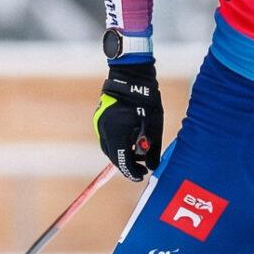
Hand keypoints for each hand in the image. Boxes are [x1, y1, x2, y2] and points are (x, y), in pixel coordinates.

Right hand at [95, 64, 162, 180]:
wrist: (131, 76)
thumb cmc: (146, 101)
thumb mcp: (153, 127)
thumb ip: (153, 149)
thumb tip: (152, 167)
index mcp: (116, 133)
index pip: (121, 161)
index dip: (131, 172)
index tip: (141, 176)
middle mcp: (104, 130)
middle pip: (113, 156)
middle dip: (127, 164)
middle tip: (141, 169)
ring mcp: (99, 124)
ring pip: (110, 148)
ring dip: (123, 154)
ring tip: (138, 156)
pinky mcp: (100, 119)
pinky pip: (108, 138)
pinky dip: (118, 144)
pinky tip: (130, 143)